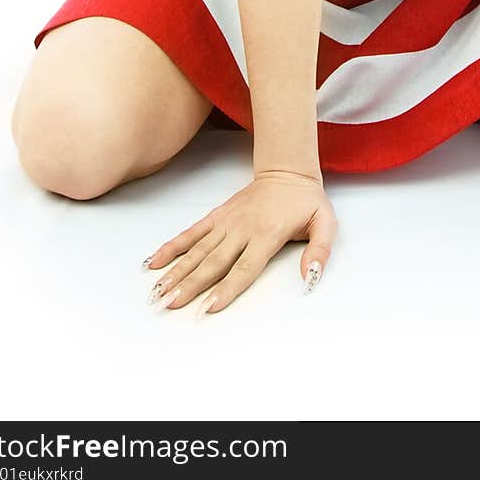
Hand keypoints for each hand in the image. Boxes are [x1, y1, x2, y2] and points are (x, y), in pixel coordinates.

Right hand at [143, 170, 337, 314]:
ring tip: (156, 291)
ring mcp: (227, 222)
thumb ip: (319, 250)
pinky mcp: (217, 216)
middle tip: (169, 305)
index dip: (226, 289)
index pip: (244, 267)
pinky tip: (154, 261)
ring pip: (197, 250)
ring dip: (175, 271)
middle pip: (213, 262)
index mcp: (267, 234)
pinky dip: (172, 246)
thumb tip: (311, 277)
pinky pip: (192, 232)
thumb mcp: (325, 223)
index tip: (207, 308)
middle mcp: (242, 229)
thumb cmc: (305, 201)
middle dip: (190, 286)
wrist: (288, 171)